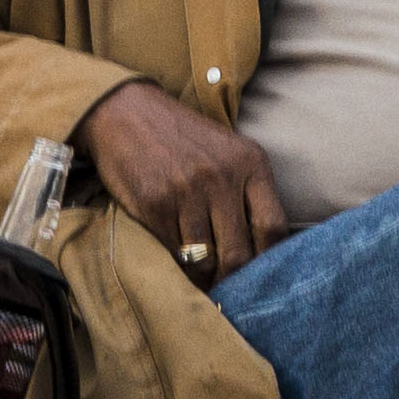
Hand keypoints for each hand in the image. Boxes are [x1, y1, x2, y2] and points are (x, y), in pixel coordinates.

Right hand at [79, 80, 290, 284]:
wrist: (125, 112)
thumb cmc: (182, 139)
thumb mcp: (227, 151)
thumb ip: (248, 190)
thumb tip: (262, 250)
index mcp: (250, 161)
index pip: (273, 227)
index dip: (268, 260)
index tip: (258, 272)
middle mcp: (221, 176)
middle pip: (239, 252)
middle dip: (232, 276)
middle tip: (226, 285)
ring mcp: (187, 190)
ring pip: (205, 258)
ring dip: (202, 274)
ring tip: (200, 275)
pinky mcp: (154, 203)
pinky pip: (173, 250)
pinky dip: (176, 260)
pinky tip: (176, 255)